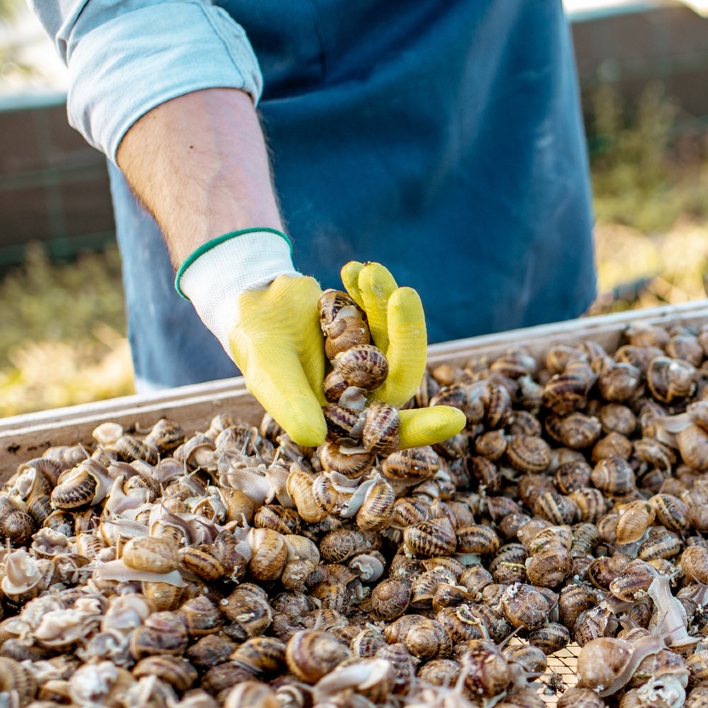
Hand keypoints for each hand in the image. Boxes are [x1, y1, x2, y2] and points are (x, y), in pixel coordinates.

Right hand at [180, 233, 464, 447]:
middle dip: (407, 334)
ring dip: (387, 303)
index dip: (421, 430)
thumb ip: (290, 404)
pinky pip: (387, 313)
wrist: (251, 304)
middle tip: (404, 294)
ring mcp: (373, 362)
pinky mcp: (374, 331)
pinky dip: (375, 290)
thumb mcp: (268, 373)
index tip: (456, 421)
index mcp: (346, 419)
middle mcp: (366, 396)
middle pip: (403, 374)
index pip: (389, 432)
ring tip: (367, 271)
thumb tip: (314, 438)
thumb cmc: (256, 346)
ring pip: (398, 339)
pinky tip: (353, 269)